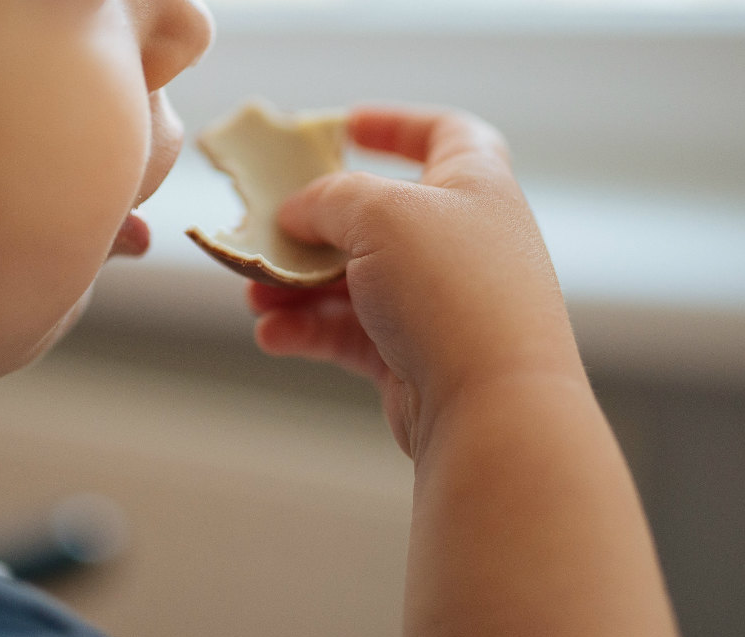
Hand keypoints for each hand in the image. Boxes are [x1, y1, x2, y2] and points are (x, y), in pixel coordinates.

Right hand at [248, 106, 581, 457]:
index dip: (398, 124)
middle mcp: (459, 242)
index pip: (445, 135)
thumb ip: (328, 199)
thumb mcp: (381, 214)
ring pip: (352, 282)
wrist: (490, 404)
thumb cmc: (450, 288)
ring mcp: (436, 304)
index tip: (347, 126)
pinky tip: (273, 336)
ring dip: (297, 286)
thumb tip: (296, 213)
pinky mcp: (412, 358)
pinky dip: (308, 331)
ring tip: (254, 297)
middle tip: (266, 235)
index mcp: (473, 186)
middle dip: (313, 228)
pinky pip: (349, 334)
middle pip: (375, 219)